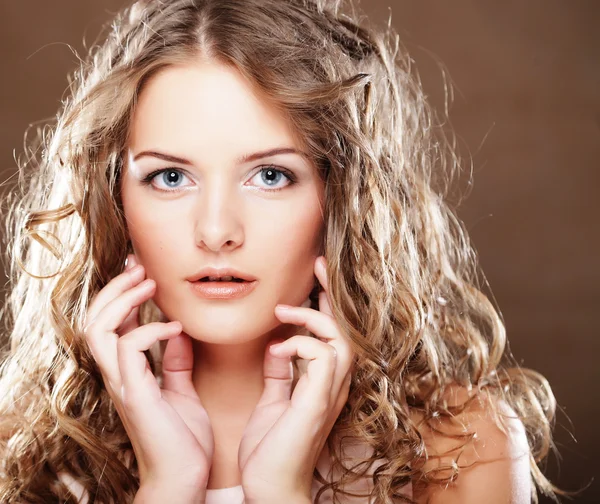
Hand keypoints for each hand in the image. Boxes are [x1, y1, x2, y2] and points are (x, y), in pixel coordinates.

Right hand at [83, 254, 213, 490]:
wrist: (185, 477)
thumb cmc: (183, 439)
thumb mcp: (181, 390)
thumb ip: (175, 363)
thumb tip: (178, 334)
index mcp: (128, 371)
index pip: (112, 324)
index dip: (121, 293)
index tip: (142, 269)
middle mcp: (118, 375)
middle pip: (94, 319)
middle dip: (114, 288)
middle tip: (140, 267)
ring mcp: (122, 384)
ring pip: (98, 330)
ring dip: (123, 300)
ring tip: (150, 284)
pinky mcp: (135, 394)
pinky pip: (128, 349)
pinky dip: (151, 331)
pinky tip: (177, 328)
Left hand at [238, 256, 353, 502]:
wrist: (269, 489)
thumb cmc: (270, 450)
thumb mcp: (273, 402)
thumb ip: (280, 374)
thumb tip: (277, 346)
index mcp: (322, 383)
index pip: (332, 334)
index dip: (327, 303)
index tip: (317, 274)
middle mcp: (333, 385)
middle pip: (345, 329)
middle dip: (332, 295)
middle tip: (317, 266)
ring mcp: (329, 394)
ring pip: (339, 339)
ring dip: (313, 318)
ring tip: (284, 311)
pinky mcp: (317, 402)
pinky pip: (322, 356)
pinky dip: (300, 344)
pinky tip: (278, 349)